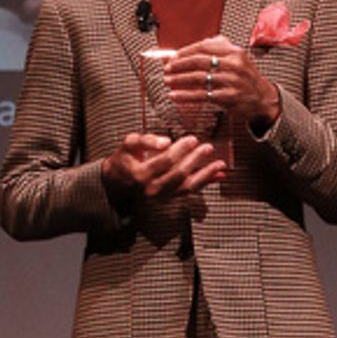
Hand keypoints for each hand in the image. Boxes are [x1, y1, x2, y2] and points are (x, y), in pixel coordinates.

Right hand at [101, 131, 225, 208]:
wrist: (117, 183)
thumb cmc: (124, 160)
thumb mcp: (129, 144)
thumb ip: (146, 140)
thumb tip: (165, 141)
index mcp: (141, 174)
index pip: (166, 161)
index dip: (181, 150)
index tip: (191, 139)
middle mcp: (152, 188)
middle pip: (179, 174)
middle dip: (195, 160)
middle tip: (207, 147)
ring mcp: (161, 196)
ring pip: (187, 187)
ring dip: (205, 175)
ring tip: (220, 165)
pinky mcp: (168, 198)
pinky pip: (189, 191)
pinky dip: (205, 183)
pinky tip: (217, 176)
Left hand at [163, 34, 279, 126]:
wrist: (263, 98)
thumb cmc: (245, 77)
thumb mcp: (236, 58)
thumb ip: (216, 49)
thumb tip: (189, 49)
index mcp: (234, 52)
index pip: (204, 47)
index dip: (185, 51)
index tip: (173, 57)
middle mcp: (234, 65)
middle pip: (199, 61)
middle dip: (179, 65)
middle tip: (167, 69)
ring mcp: (232, 81)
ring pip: (199, 78)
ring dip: (179, 80)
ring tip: (168, 81)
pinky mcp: (229, 97)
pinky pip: (202, 95)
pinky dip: (186, 96)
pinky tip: (176, 96)